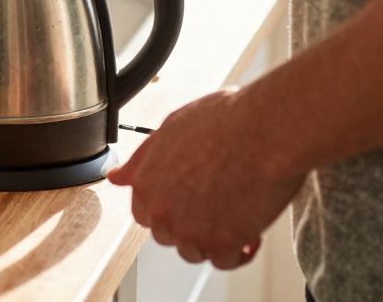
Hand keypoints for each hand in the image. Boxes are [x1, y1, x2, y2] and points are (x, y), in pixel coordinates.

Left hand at [107, 89, 305, 269]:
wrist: (265, 131)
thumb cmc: (224, 122)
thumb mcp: (170, 129)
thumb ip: (142, 160)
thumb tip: (116, 177)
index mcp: (146, 183)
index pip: (143, 214)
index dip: (167, 208)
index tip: (186, 202)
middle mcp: (162, 210)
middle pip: (168, 235)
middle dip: (189, 223)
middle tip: (215, 204)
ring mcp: (190, 231)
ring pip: (194, 251)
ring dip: (213, 238)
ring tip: (234, 213)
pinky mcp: (222, 244)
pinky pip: (225, 261)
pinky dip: (239, 250)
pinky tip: (250, 230)